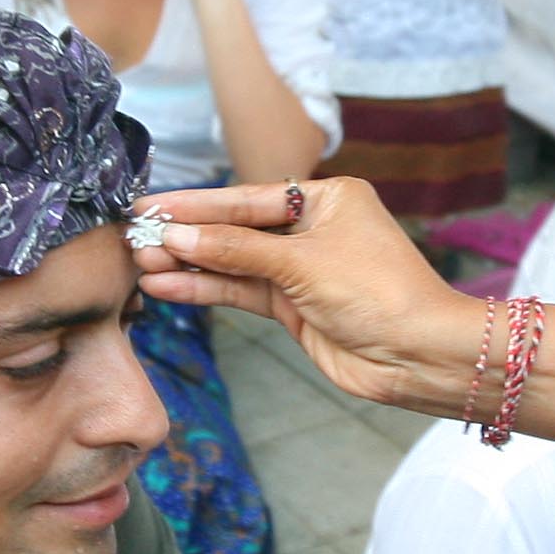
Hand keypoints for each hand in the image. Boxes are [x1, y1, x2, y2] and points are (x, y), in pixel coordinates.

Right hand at [128, 179, 478, 415]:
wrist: (419, 355)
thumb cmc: (379, 294)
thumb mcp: (303, 263)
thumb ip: (237, 249)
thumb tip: (180, 234)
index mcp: (327, 199)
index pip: (248, 197)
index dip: (198, 204)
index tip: (151, 206)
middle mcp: (313, 230)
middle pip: (237, 228)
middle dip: (187, 234)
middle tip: (135, 236)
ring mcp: (302, 270)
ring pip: (234, 263)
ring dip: (189, 264)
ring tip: (141, 263)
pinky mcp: (294, 307)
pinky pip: (241, 291)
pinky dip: (206, 289)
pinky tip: (168, 286)